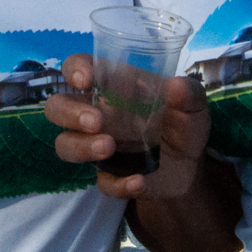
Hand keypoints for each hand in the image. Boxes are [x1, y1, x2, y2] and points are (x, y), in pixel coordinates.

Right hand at [45, 53, 211, 199]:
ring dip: (81, 146)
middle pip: (57, 107)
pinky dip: (117, 183)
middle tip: (96, 122)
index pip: (78, 69)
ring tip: (108, 147)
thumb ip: (188, 93)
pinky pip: (101, 182)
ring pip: (64, 144)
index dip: (74, 70)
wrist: (192, 165)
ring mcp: (97, 146)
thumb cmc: (183, 121)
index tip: (84, 79)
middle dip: (69, 113)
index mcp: (111, 87)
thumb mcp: (194, 104)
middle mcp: (95, 114)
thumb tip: (176, 87)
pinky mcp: (109, 176)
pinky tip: (138, 181)